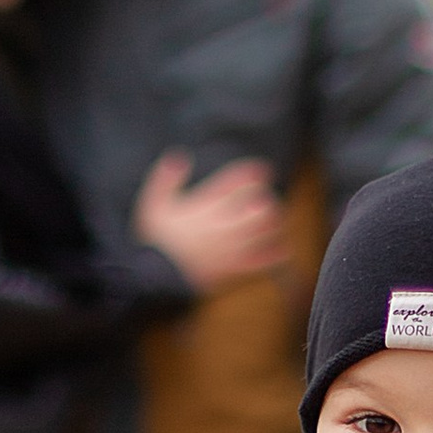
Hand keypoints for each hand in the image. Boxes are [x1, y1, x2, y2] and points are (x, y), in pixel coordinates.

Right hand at [134, 151, 285, 292]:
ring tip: (274, 222)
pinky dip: (277, 254)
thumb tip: (179, 155)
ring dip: (275, 224)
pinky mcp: (235, 269)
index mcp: (206, 206)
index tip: (263, 170)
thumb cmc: (154, 240)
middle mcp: (223, 225)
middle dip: (267, 201)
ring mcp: (232, 248)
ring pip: (268, 231)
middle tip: (266, 201)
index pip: (237, 183)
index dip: (254, 174)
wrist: (154, 277)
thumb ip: (166, 178)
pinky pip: (265, 261)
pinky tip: (280, 248)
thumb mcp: (152, 204)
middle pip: (262, 206)